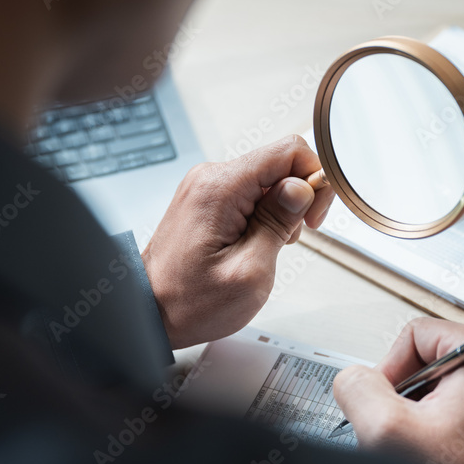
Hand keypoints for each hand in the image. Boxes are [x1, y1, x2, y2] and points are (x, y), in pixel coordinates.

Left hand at [142, 135, 334, 348]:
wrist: (149, 313)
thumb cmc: (189, 302)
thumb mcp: (250, 270)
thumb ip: (279, 222)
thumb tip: (303, 186)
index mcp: (221, 187)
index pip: (289, 151)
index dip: (313, 180)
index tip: (312, 217)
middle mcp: (210, 178)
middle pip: (279, 163)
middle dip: (297, 200)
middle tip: (288, 240)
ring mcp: (206, 188)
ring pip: (266, 181)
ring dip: (279, 213)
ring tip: (264, 249)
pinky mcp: (206, 201)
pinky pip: (249, 195)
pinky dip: (261, 217)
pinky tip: (252, 244)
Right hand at [332, 318, 463, 463]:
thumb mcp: (392, 432)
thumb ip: (358, 389)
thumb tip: (354, 378)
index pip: (415, 335)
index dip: (389, 373)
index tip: (391, 408)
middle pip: (431, 360)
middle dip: (409, 399)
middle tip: (413, 433)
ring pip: (447, 386)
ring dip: (427, 416)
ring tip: (434, 450)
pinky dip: (449, 428)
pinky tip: (451, 457)